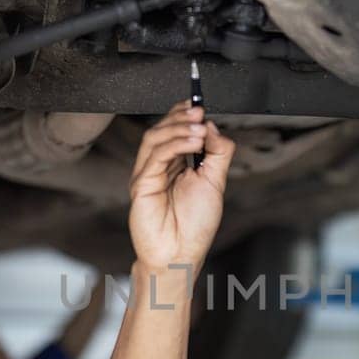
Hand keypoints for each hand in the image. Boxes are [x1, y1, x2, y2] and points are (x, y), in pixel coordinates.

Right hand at [128, 101, 234, 270]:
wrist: (179, 254)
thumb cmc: (194, 226)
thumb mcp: (215, 183)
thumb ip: (217, 153)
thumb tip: (213, 126)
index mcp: (175, 165)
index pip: (176, 131)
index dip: (184, 114)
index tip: (198, 104)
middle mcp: (159, 166)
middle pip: (163, 129)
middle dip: (180, 117)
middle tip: (198, 111)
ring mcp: (147, 174)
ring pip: (155, 137)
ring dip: (179, 127)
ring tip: (199, 127)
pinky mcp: (141, 183)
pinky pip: (155, 155)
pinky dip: (175, 144)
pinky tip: (193, 141)